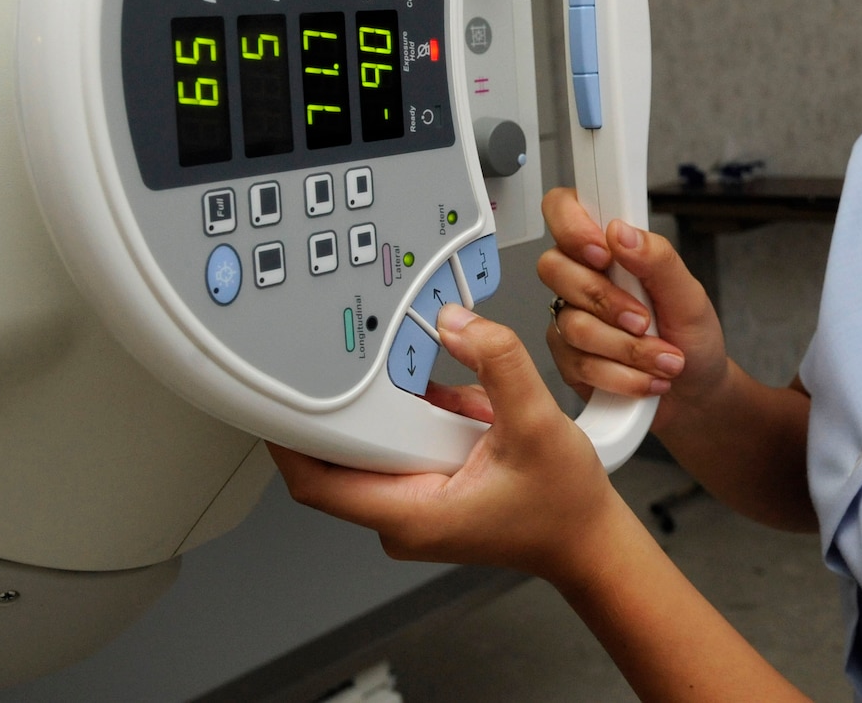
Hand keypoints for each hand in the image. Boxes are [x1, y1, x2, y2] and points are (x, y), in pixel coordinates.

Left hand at [271, 305, 631, 585]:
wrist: (587, 538)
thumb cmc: (562, 507)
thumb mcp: (536, 424)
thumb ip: (499, 364)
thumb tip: (458, 323)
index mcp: (410, 514)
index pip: (316, 482)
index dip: (288, 440)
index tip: (275, 396)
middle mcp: (401, 515)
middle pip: (342, 454)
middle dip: (363, 405)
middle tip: (379, 364)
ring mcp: (413, 504)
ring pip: (379, 443)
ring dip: (407, 410)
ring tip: (455, 404)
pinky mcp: (428, 490)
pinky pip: (406, 444)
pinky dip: (429, 417)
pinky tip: (468, 412)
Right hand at [539, 188, 728, 430]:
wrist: (695, 393)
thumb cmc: (691, 335)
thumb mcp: (689, 294)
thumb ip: (657, 258)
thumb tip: (621, 231)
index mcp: (608, 247)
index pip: (563, 208)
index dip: (571, 225)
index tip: (603, 253)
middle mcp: (580, 277)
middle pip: (554, 268)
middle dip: (607, 301)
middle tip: (646, 320)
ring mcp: (569, 317)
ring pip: (572, 324)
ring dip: (627, 348)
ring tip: (664, 358)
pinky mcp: (568, 358)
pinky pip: (579, 363)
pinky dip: (622, 375)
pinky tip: (646, 378)